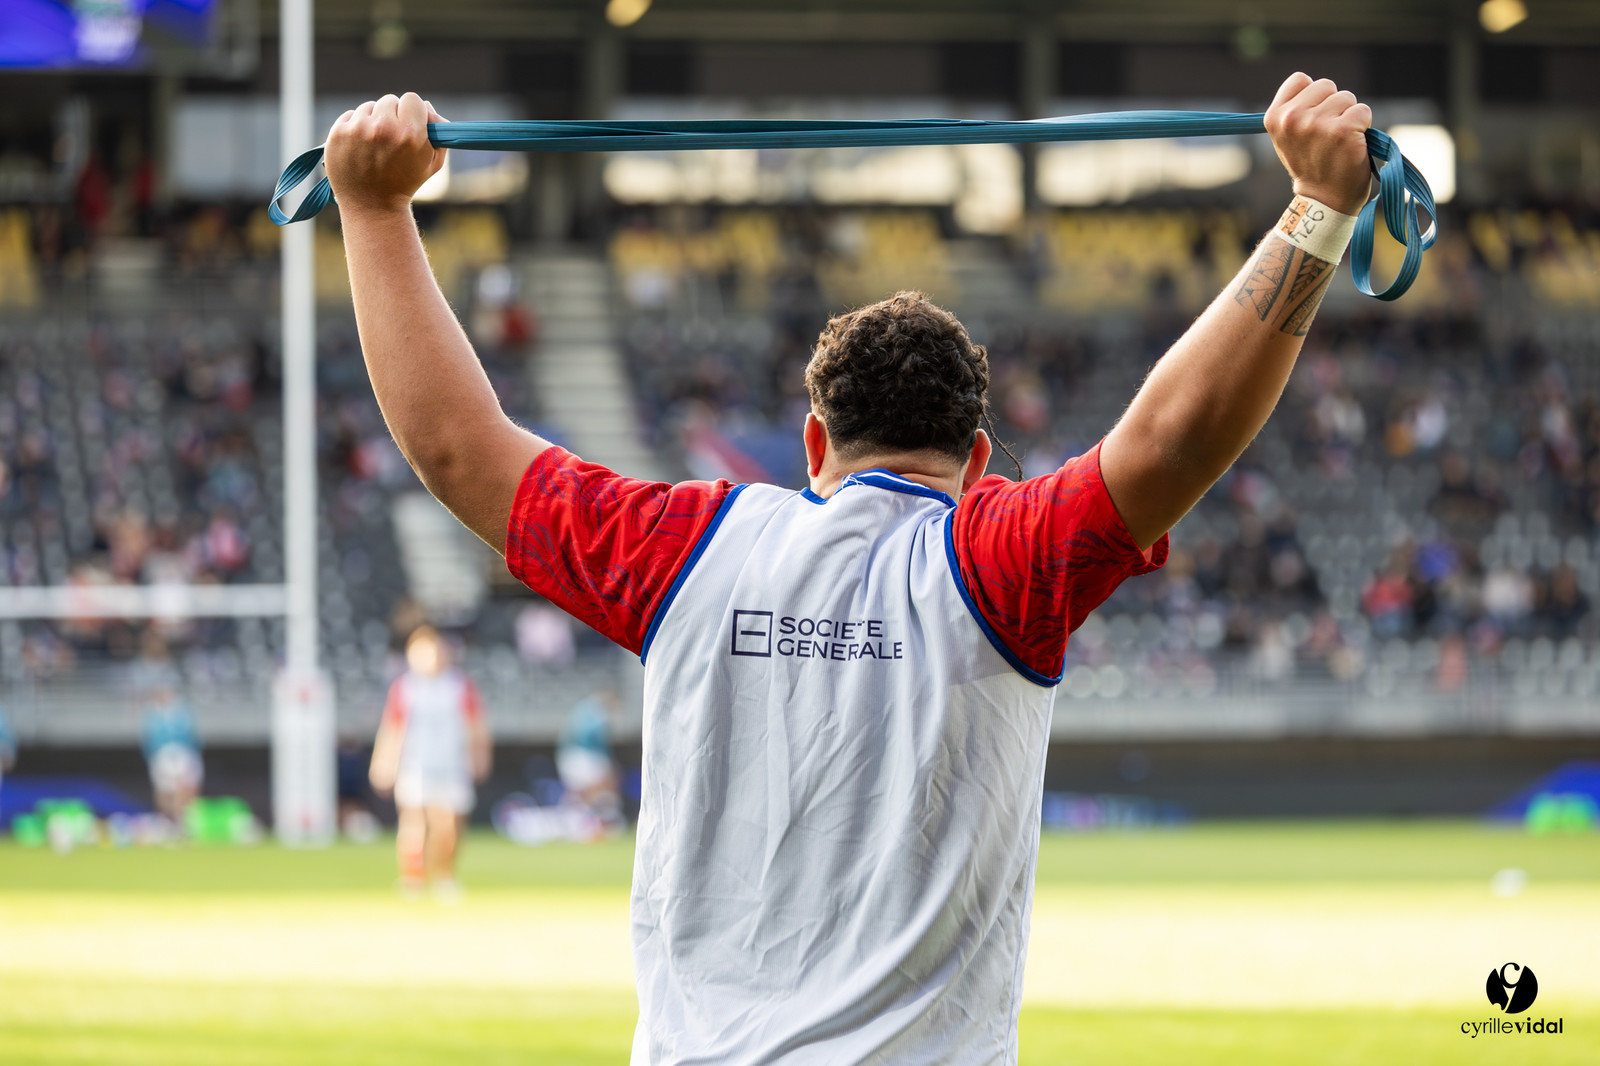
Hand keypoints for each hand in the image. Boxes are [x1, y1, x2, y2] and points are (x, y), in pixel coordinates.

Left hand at [325, 92, 446, 214]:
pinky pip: (350, 116)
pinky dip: (355, 127)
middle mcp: (383, 128)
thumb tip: (427, 107)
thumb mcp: (433, 161)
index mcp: (409, 133)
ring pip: (369, 107)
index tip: (409, 125)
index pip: (412, 99)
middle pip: (390, 100)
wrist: (373, 206)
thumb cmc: (406, 183)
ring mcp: (358, 130)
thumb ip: (438, 131)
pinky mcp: (338, 133)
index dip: (412, 112)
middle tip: (391, 139)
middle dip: (393, 116)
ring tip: (375, 146)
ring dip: (373, 121)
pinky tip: (360, 147)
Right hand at [1264, 73, 1371, 215]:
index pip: (1300, 79)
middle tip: (1327, 135)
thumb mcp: (1287, 137)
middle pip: (1326, 85)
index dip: (1313, 96)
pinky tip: (1352, 144)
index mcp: (1275, 117)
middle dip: (1332, 105)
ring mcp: (1318, 125)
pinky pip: (1363, 111)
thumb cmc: (1309, 164)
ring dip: (1348, 116)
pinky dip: (1363, 126)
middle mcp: (1293, 119)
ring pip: (1347, 97)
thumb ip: (1294, 109)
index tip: (1311, 119)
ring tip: (1338, 141)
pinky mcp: (1343, 132)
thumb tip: (1313, 85)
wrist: (1323, 199)